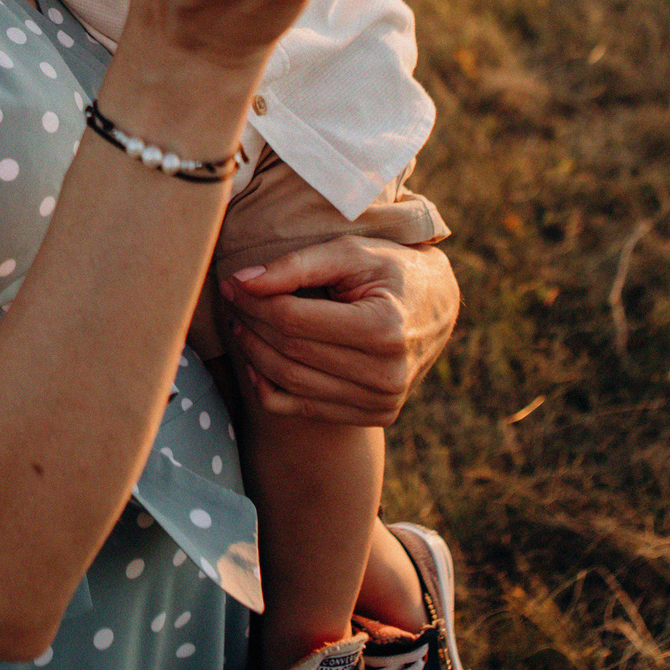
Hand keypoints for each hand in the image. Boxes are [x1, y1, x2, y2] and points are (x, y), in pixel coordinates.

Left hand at [219, 236, 458, 427]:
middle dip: (250, 323)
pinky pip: (304, 410)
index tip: (231, 283)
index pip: (294, 321)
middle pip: (290, 352)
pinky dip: (271, 390)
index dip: (254, 302)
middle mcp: (386, 375)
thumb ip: (296, 266)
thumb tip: (243, 281)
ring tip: (240, 324)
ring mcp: (382, 402)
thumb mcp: (350, 254)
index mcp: (384, 330)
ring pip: (291, 383)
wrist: (438, 305)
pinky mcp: (375, 416)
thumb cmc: (390, 270)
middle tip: (231, 300)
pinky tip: (256, 363)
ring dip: (254, 354)